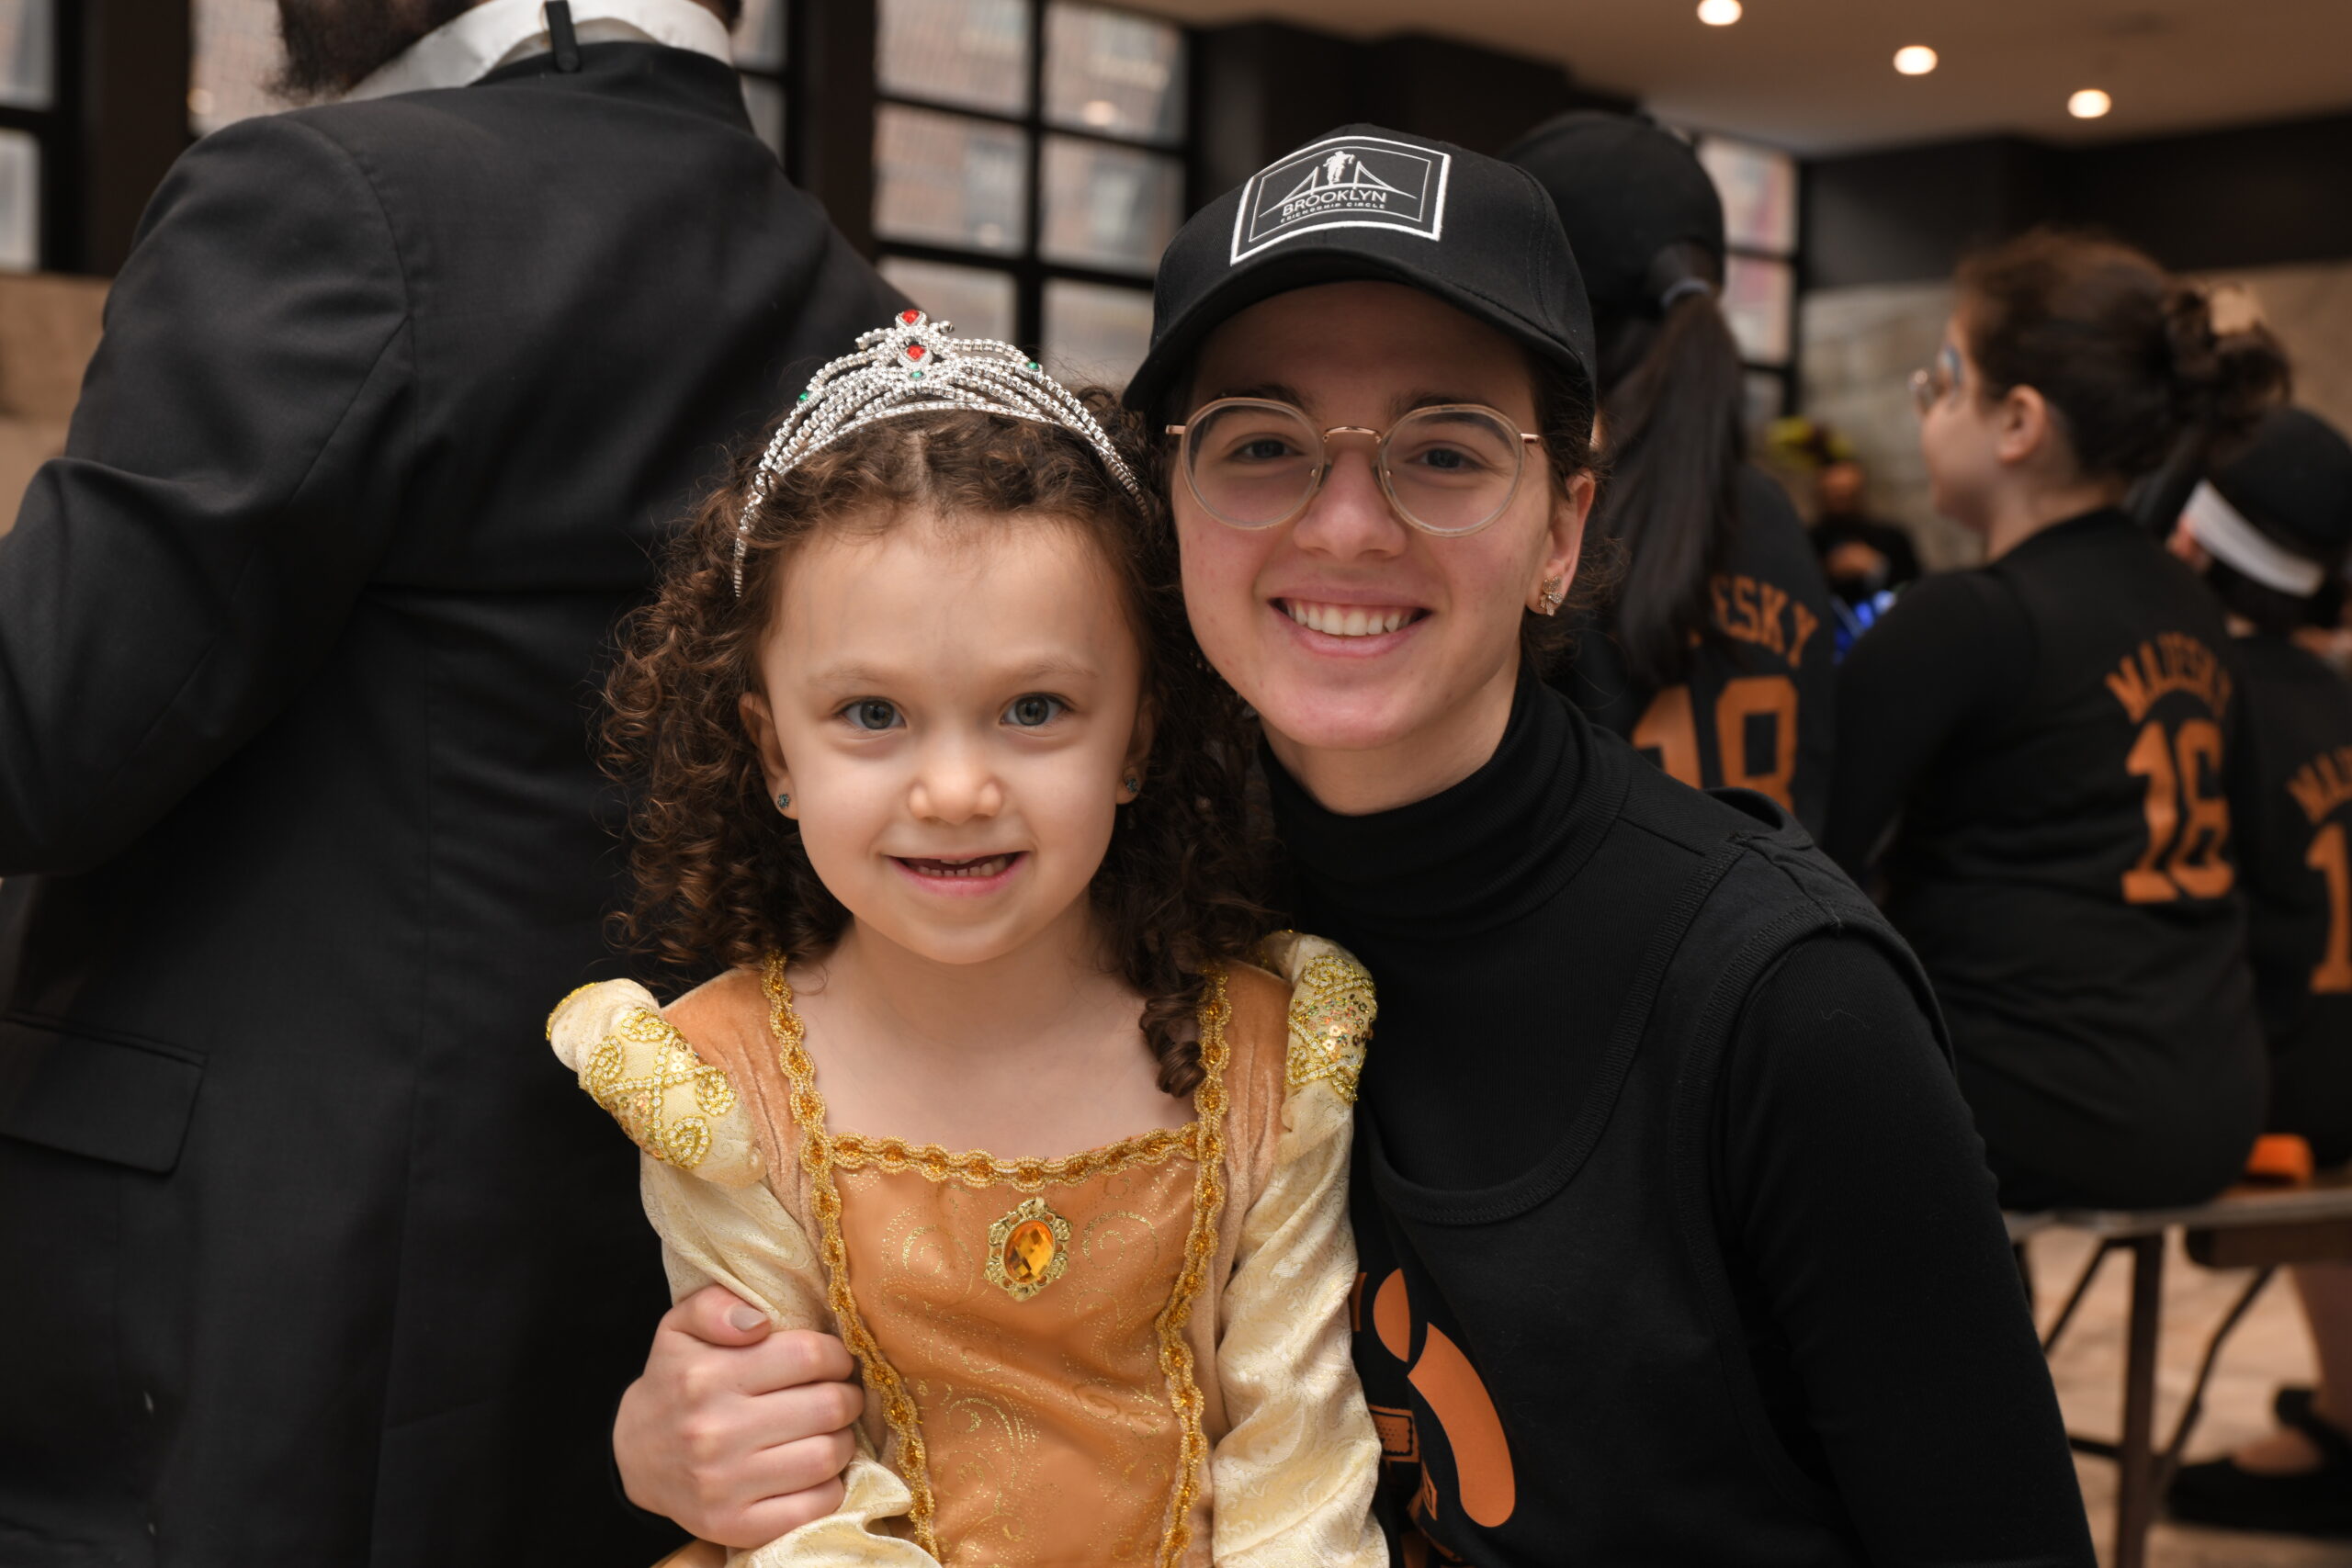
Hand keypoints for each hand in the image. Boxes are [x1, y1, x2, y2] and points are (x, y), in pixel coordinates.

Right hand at [614, 1285, 864, 1547]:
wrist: (636, 1457)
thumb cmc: (674, 1381)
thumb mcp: (679, 1328)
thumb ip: (715, 1306)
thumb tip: (759, 1320)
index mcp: (705, 1377)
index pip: (808, 1356)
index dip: (835, 1355)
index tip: (833, 1360)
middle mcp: (714, 1432)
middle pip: (827, 1406)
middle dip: (847, 1395)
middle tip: (840, 1394)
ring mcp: (724, 1485)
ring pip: (827, 1456)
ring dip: (843, 1439)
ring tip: (830, 1429)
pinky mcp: (735, 1525)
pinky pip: (814, 1505)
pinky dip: (830, 1486)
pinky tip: (817, 1469)